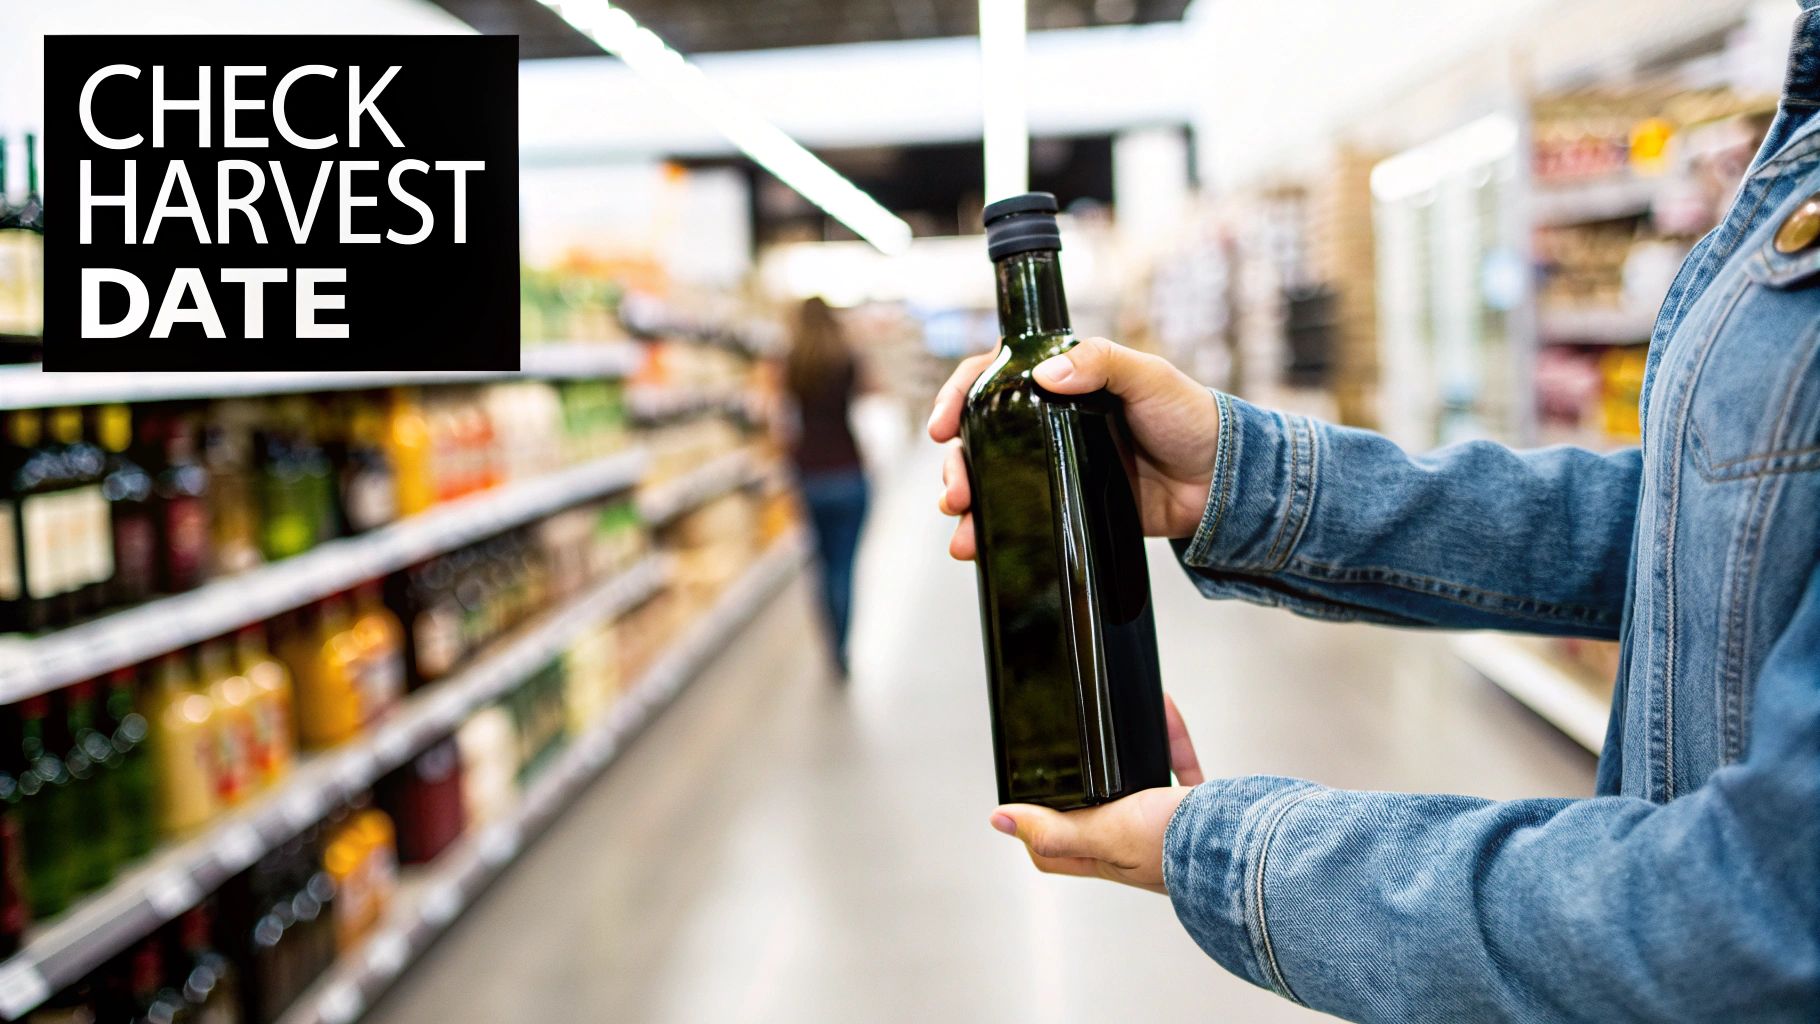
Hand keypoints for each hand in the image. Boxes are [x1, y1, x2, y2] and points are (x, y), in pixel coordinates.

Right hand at [928, 338, 1219, 560]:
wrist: (1221, 484)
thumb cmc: (1191, 419)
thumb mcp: (1150, 377)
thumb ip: (1102, 363)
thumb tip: (1048, 374)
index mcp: (1062, 381)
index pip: (993, 378)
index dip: (959, 397)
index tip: (942, 426)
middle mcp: (1046, 421)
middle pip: (979, 435)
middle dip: (957, 464)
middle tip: (955, 490)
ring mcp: (1052, 465)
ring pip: (989, 478)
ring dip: (965, 499)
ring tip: (960, 521)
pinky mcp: (1064, 504)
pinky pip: (1017, 516)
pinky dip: (990, 531)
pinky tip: (975, 546)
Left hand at [989, 695, 1204, 894]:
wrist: (1251, 846)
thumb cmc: (1180, 849)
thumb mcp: (1107, 833)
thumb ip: (1056, 829)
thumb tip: (1002, 820)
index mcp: (1108, 856)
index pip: (1054, 848)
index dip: (1035, 825)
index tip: (1022, 797)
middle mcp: (1136, 846)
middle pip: (1097, 811)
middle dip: (1088, 778)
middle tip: (1071, 745)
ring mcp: (1168, 827)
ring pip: (1139, 784)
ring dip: (1130, 753)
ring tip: (1116, 721)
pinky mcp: (1200, 808)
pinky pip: (1179, 767)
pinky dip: (1170, 740)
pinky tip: (1162, 712)